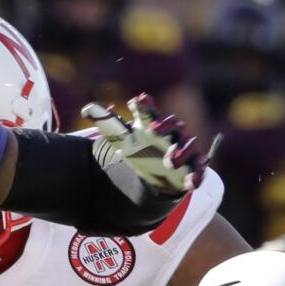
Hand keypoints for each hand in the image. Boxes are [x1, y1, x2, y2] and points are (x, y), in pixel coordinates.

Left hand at [82, 94, 205, 195]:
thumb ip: (107, 122)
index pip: (150, 112)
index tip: (135, 101)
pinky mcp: (191, 168)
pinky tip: (191, 184)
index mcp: (154, 123)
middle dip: (164, 127)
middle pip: (172, 126)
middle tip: (153, 129)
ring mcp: (184, 150)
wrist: (153, 171)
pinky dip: (196, 175)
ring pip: (188, 148)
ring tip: (170, 161)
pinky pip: (198, 170)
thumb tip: (86, 108)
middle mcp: (172, 134)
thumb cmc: (139, 148)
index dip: (144, 107)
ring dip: (180, 153)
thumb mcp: (121, 138)